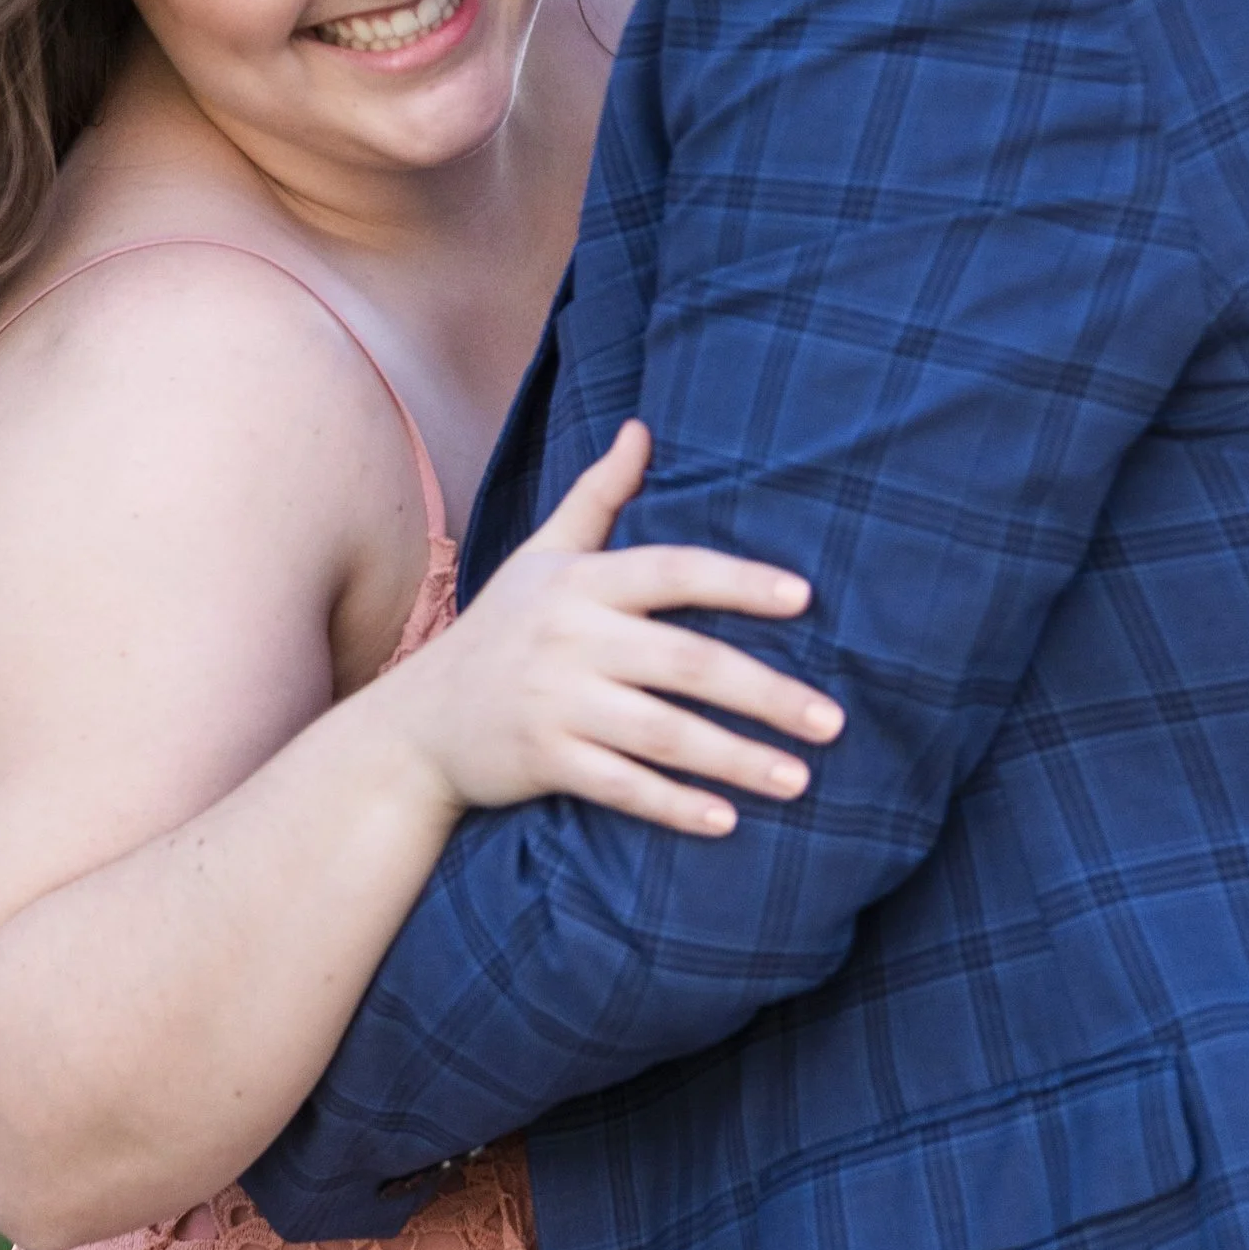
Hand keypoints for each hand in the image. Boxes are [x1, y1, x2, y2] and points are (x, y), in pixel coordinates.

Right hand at [381, 422, 840, 835]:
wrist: (416, 724)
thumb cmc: (498, 632)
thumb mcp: (539, 557)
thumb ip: (596, 496)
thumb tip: (642, 428)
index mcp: (579, 583)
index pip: (671, 571)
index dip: (738, 581)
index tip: (804, 597)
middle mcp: (567, 638)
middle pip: (683, 660)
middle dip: (764, 692)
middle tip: (832, 720)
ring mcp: (552, 702)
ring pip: (661, 731)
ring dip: (734, 758)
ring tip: (799, 778)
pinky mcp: (541, 761)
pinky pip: (621, 785)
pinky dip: (673, 805)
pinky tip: (726, 821)